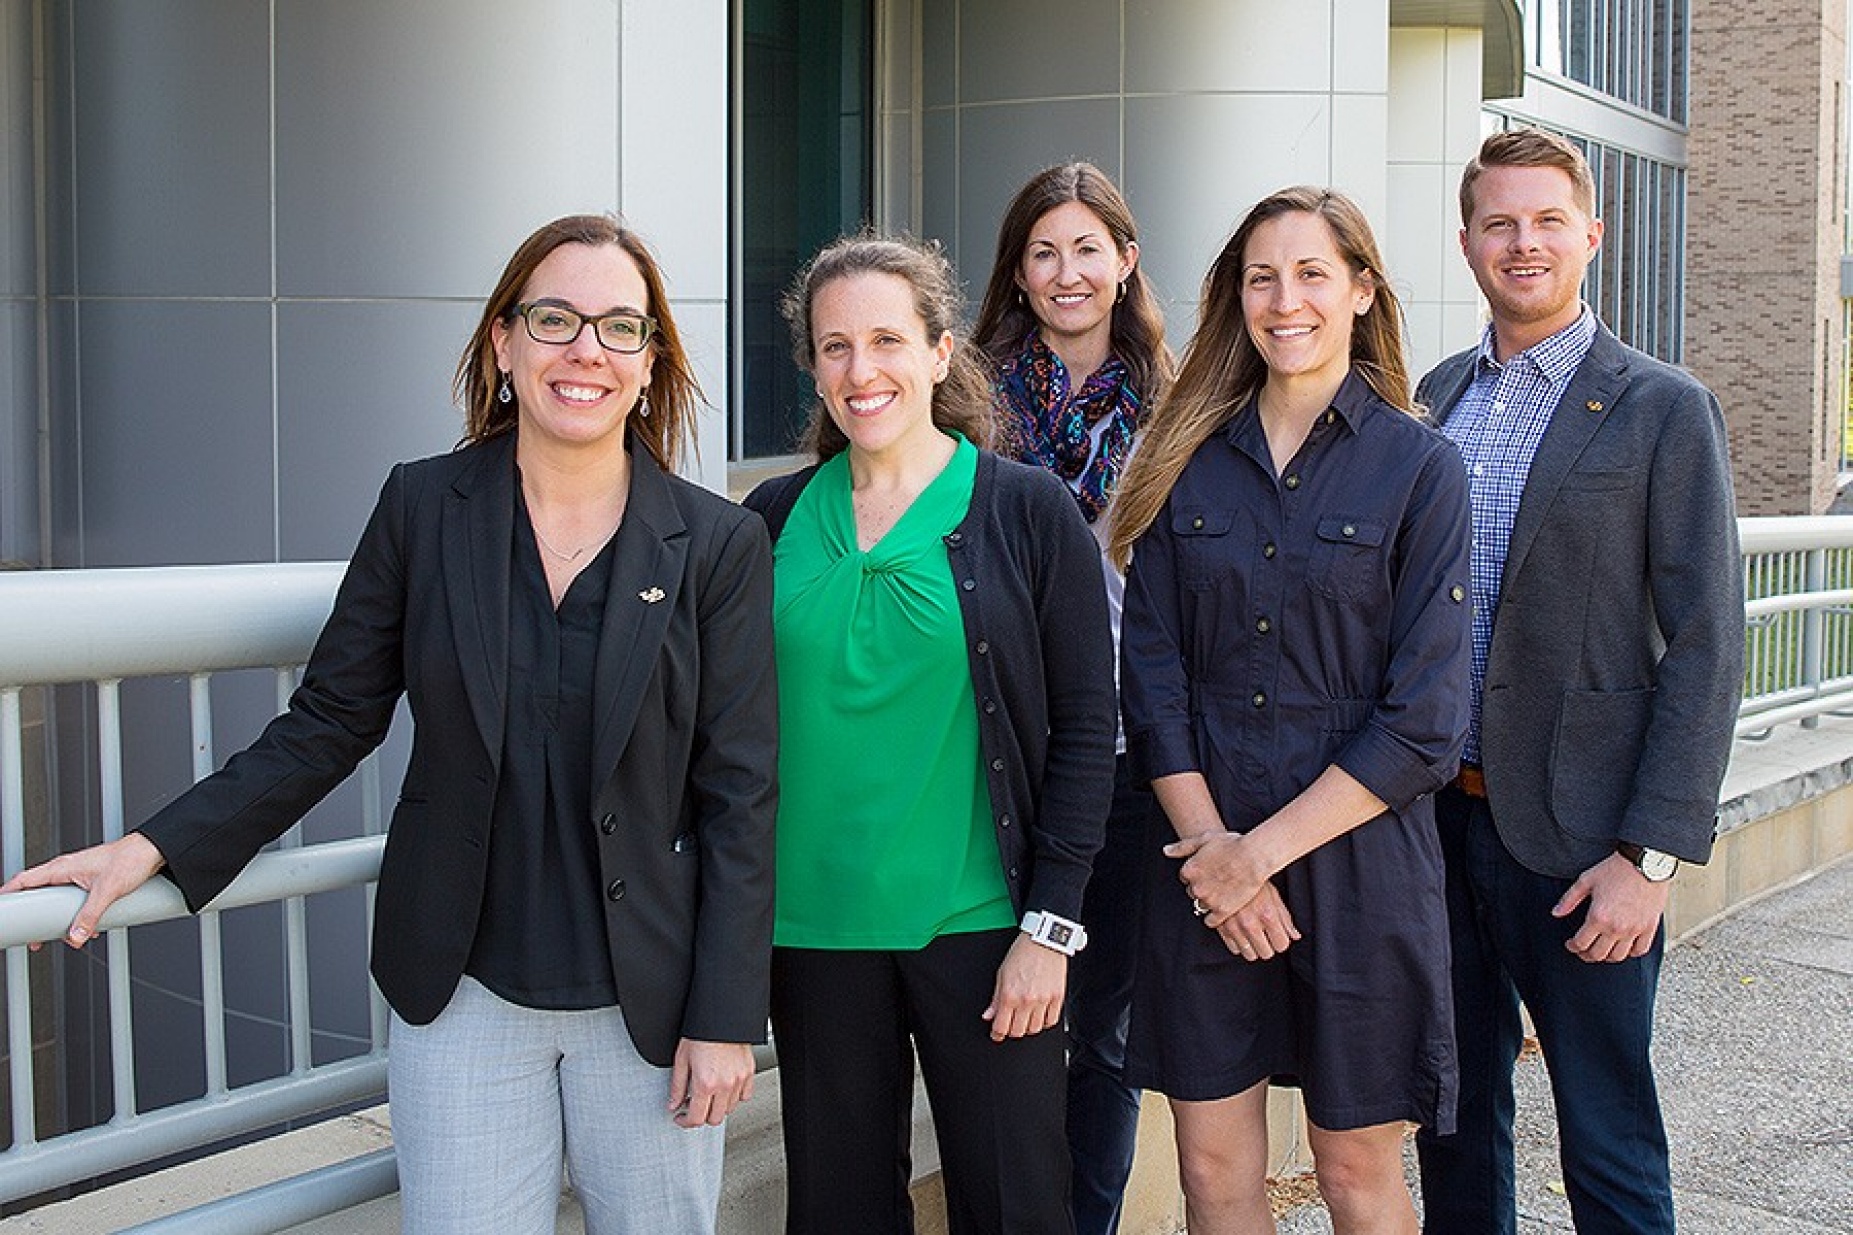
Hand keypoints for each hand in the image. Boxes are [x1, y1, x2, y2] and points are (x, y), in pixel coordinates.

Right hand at [0, 833, 165, 949]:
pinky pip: (76, 901)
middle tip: (32, 936)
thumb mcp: (107, 891)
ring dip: (60, 920)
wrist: (153, 850)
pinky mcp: (92, 882)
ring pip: (59, 901)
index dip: (9, 893)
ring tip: (60, 937)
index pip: (25, 880)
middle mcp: (67, 870)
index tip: (2, 908)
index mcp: (62, 867)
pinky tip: (88, 928)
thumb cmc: (131, 858)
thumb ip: (89, 916)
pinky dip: (78, 916)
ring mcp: (79, 876)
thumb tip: (76, 935)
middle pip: (39, 895)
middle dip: (35, 918)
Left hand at [669, 1038, 755, 1127]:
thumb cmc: (701, 1033)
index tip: (681, 1117)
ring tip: (708, 1094)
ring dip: (717, 1107)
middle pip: (714, 1119)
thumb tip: (673, 1104)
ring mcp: (739, 1080)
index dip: (685, 1122)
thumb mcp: (681, 1059)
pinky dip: (734, 1097)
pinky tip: (724, 1089)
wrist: (721, 1016)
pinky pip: (745, 1096)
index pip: (696, 1119)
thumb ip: (677, 1086)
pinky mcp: (749, 1072)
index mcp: (705, 1083)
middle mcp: (724, 1085)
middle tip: (693, 1105)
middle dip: (701, 1116)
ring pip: (729, 1110)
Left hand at [981, 933, 1066, 1041]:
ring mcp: (1043, 1000)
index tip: (996, 1034)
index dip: (997, 1034)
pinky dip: (1045, 1022)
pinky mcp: (1057, 998)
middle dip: (1011, 1031)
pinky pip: (1051, 1021)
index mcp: (1010, 994)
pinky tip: (1040, 1016)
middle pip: (1018, 1032)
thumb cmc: (1022, 952)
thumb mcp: (1002, 974)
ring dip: (1028, 1027)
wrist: (1044, 940)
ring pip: (1035, 1029)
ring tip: (1025, 1019)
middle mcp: (1027, 1000)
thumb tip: (989, 1015)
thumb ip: (995, 998)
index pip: (1001, 1027)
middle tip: (1010, 1025)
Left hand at [1165, 830, 1271, 928]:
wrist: (1253, 857)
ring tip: (1223, 893)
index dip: (1198, 874)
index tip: (1208, 872)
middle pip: (1193, 892)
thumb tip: (1166, 851)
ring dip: (1210, 901)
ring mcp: (1209, 900)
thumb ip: (1183, 846)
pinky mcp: (1222, 911)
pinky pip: (1211, 921)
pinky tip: (1223, 910)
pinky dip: (1215, 917)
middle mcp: (1196, 887)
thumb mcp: (1204, 839)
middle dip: (1203, 888)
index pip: (1185, 878)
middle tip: (1218, 882)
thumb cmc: (1232, 845)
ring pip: (1202, 906)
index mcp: (1189, 870)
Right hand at [1213, 882, 1300, 960]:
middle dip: (1268, 946)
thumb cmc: (1251, 879)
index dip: (1281, 941)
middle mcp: (1250, 924)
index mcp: (1267, 915)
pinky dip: (1238, 943)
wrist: (1226, 870)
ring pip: (1249, 954)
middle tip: (1266, 936)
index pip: (1281, 945)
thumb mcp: (1273, 895)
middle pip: (1265, 953)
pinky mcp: (1220, 928)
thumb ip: (1285, 918)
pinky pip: (1233, 948)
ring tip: (1253, 935)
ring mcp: (1234, 927)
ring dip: (1253, 947)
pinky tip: (1241, 932)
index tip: (1278, 936)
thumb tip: (1294, 935)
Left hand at [1552, 852, 1669, 962]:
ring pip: (1618, 956)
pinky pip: (1641, 950)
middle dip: (1586, 955)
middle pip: (1598, 954)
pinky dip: (1631, 953)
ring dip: (1607, 957)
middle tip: (1582, 951)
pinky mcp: (1649, 927)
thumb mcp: (1586, 881)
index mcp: (1598, 917)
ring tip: (1601, 951)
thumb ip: (1569, 899)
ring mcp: (1634, 929)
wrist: (1645, 863)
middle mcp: (1616, 927)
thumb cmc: (1616, 869)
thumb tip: (1556, 913)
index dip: (1572, 947)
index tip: (1570, 945)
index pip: (1581, 943)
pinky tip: (1624, 948)